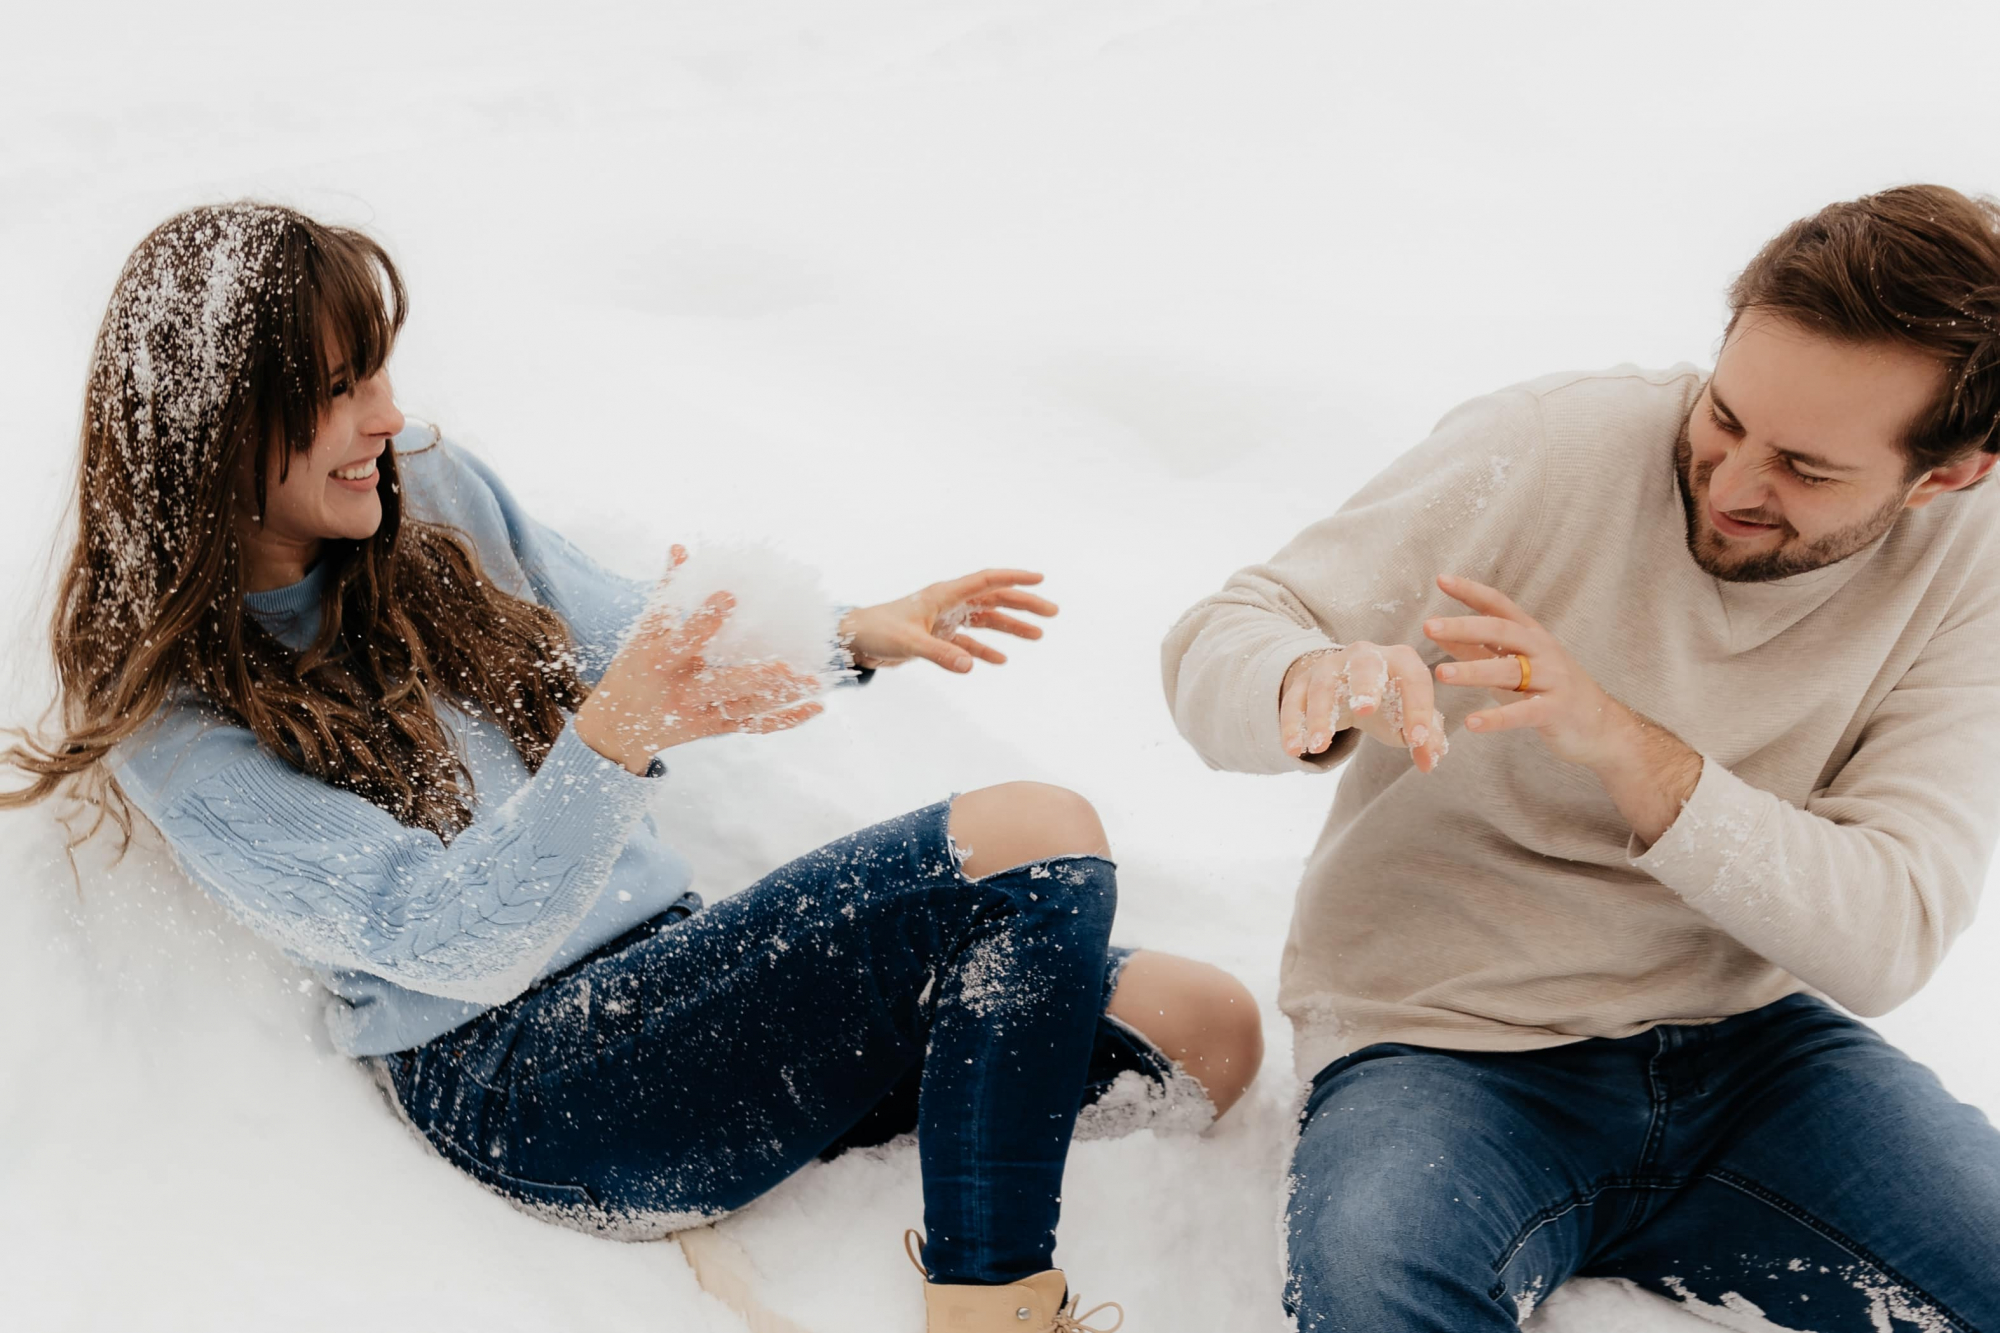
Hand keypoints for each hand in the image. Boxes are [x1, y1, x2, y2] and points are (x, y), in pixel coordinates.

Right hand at [576, 578, 823, 773]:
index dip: (705, 619)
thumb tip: (680, 547)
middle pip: (722, 686)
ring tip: (814, 681)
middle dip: (755, 678)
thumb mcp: (642, 632)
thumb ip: (667, 590)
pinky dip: (785, 720)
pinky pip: (754, 726)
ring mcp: (701, 713)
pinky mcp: (716, 728)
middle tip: (786, 665)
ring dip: (782, 697)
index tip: (728, 595)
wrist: (617, 729)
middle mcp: (682, 691)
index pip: (684, 639)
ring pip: (746, 708)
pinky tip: (815, 707)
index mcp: (661, 661)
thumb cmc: (633, 670)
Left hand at [838, 569, 1057, 673]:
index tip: (1040, 578)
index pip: (986, 580)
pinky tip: (1000, 660)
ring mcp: (945, 620)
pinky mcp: (938, 637)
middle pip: (994, 599)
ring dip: (1010, 627)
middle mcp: (949, 603)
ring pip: (986, 620)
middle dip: (1024, 604)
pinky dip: (984, 650)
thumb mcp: (909, 643)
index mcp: (944, 594)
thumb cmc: (877, 631)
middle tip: (1052, 612)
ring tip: (1038, 635)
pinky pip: (968, 643)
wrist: (855, 640)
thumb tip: (971, 667)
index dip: (1014, 578)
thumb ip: (941, 654)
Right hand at [1280, 642, 1447, 772]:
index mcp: (1400, 660)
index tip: (1417, 741)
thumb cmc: (1389, 701)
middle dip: (1365, 686)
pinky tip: (1293, 749)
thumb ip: (1426, 735)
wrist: (1349, 685)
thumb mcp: (1410, 715)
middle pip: (1364, 665)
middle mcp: (1365, 655)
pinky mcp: (1303, 682)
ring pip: (1323, 686)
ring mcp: (1330, 666)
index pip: (1413, 678)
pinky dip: (1292, 725)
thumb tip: (1431, 758)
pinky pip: (1294, 701)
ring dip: (1319, 716)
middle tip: (1365, 710)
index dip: (1418, 708)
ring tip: (1318, 747)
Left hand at [1424, 573, 1702, 842]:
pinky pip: (1524, 712)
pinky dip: (1497, 718)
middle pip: (1502, 631)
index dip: (1472, 592)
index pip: (1499, 606)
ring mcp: (1553, 679)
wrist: (1601, 726)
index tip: (1441, 580)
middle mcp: (1543, 650)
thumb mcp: (1512, 664)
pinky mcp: (1557, 710)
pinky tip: (1472, 723)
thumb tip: (1439, 631)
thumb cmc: (1549, 691)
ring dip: (1473, 671)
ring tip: (1440, 674)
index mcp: (1530, 635)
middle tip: (1429, 626)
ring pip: (1509, 670)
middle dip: (1464, 626)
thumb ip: (1477, 648)